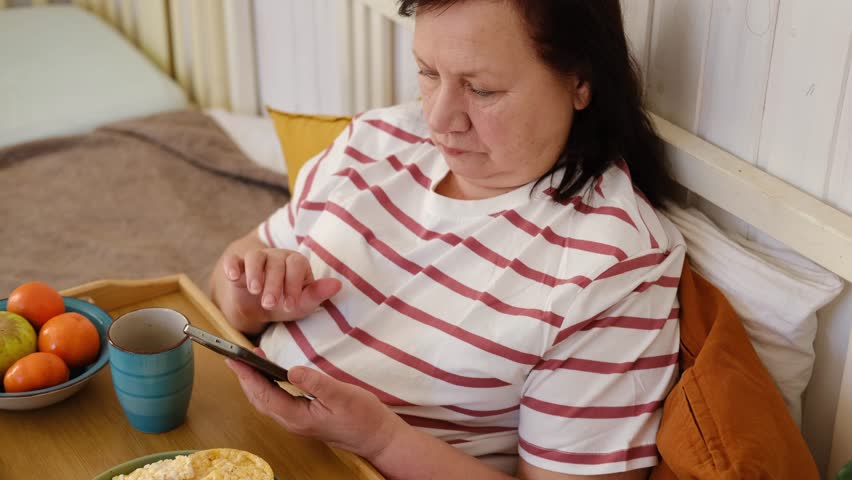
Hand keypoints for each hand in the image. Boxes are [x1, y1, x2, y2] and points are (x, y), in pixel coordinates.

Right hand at [220, 245, 341, 323]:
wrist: (255, 307)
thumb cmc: (284, 303)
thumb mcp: (301, 304)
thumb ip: (317, 294)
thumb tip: (338, 285)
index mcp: (296, 262)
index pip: (297, 265)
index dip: (294, 284)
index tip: (290, 305)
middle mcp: (277, 256)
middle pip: (276, 263)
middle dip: (274, 284)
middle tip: (270, 303)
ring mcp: (256, 258)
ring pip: (255, 257)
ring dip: (255, 273)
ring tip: (255, 290)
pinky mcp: (237, 263)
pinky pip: (233, 260)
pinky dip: (232, 266)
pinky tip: (233, 277)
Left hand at [226, 348, 405, 459]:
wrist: (377, 437)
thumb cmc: (363, 417)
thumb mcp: (342, 396)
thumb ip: (316, 383)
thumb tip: (292, 370)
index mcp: (298, 417)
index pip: (264, 395)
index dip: (247, 376)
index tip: (234, 359)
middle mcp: (293, 421)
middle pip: (259, 399)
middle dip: (245, 378)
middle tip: (234, 356)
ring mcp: (298, 421)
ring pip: (267, 402)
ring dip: (254, 382)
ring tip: (248, 362)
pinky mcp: (304, 418)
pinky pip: (277, 402)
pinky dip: (267, 386)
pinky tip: (270, 375)